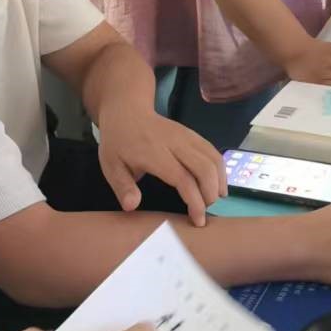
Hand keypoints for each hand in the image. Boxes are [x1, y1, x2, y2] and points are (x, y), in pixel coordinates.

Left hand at [98, 110, 226, 226]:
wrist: (127, 110)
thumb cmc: (118, 141)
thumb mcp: (110, 165)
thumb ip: (122, 187)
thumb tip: (132, 206)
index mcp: (154, 153)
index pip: (183, 178)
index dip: (195, 200)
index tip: (198, 220)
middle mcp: (175, 143)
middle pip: (204, 168)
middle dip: (211, 193)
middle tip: (205, 211)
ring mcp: (186, 136)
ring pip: (213, 157)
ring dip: (220, 180)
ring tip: (215, 198)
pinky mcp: (192, 133)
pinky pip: (212, 150)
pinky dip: (220, 168)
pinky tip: (217, 182)